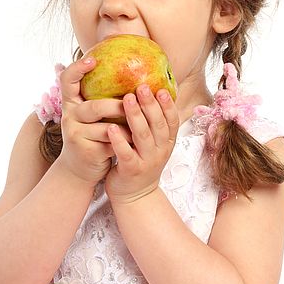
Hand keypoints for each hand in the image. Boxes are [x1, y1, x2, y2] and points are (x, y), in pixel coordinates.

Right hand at [56, 58, 132, 186]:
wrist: (79, 169)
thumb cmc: (93, 135)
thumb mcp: (92, 115)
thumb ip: (102, 98)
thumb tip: (134, 75)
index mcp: (71, 103)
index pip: (67, 80)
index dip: (77, 68)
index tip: (93, 59)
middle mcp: (69, 116)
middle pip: (94, 107)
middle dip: (118, 107)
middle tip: (135, 104)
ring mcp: (75, 135)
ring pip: (106, 128)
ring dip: (128, 127)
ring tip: (143, 125)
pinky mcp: (85, 151)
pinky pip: (112, 144)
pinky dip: (126, 142)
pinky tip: (137, 142)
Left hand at [105, 84, 179, 203]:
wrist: (135, 196)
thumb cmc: (141, 163)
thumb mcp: (154, 145)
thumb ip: (153, 125)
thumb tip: (151, 93)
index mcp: (166, 143)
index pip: (172, 121)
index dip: (168, 105)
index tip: (161, 89)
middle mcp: (160, 151)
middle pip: (158, 125)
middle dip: (150, 104)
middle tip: (141, 87)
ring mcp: (147, 162)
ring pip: (143, 136)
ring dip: (135, 116)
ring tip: (126, 99)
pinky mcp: (131, 170)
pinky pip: (126, 153)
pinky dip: (119, 140)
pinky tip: (111, 128)